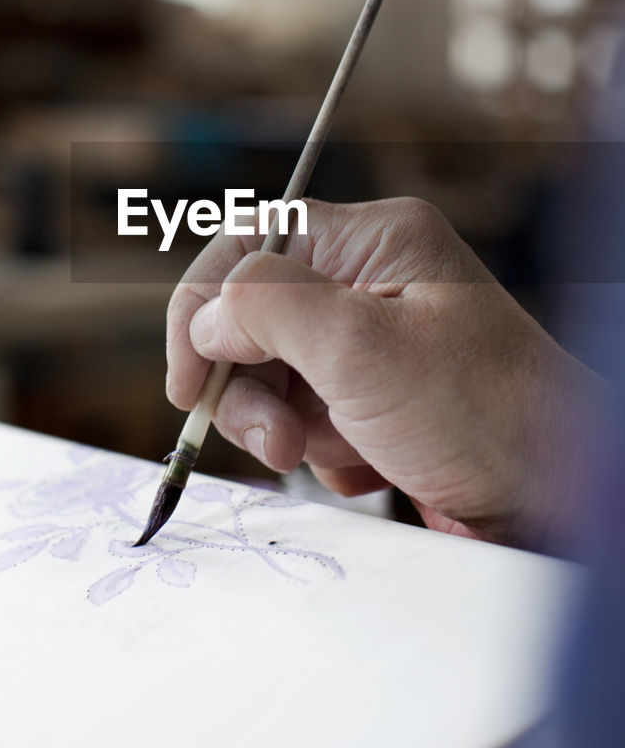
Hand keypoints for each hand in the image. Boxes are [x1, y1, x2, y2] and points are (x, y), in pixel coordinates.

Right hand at [166, 197, 604, 549]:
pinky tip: (368, 466)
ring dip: (280, 424)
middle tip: (276, 439)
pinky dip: (319, 450)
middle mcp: (370, 282)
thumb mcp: (362, 347)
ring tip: (322, 456)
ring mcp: (373, 343)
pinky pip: (305, 417)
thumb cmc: (485, 416)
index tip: (188, 379)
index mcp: (374, 241)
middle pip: (251, 315)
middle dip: (248, 382)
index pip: (250, 241)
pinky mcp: (375, 400)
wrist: (557, 506)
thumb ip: (266, 308)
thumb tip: (207, 316)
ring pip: (271, 373)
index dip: (203, 305)